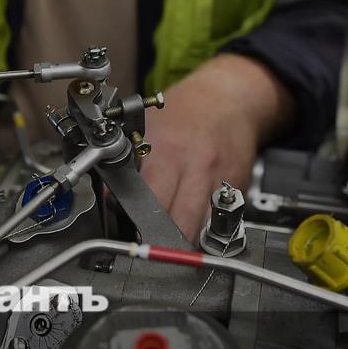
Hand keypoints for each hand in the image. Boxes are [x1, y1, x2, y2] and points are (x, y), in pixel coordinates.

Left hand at [140, 54, 295, 240]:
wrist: (229, 98)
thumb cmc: (185, 113)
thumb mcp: (148, 128)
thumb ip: (130, 163)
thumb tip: (109, 197)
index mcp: (167, 152)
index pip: (147, 199)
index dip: (135, 221)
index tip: (128, 234)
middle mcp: (195, 167)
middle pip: (178, 221)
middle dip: (163, 240)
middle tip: (151, 250)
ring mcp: (219, 179)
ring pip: (202, 228)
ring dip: (186, 242)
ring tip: (172, 249)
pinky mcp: (238, 187)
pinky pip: (221, 220)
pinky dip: (208, 230)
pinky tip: (197, 230)